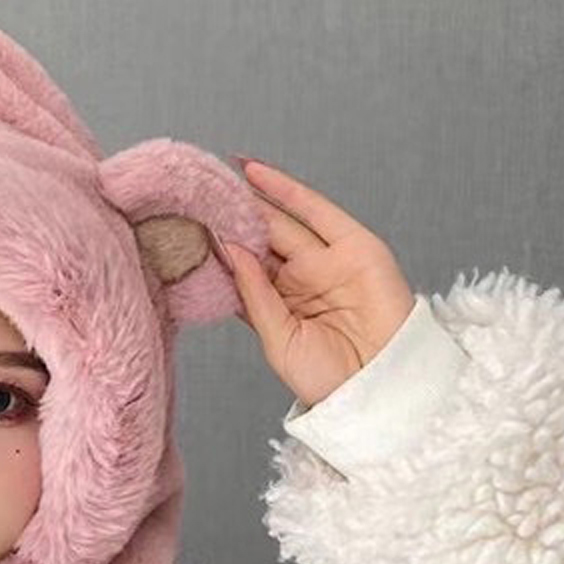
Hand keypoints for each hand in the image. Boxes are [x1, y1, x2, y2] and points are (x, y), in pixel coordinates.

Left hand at [214, 158, 414, 409]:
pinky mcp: (356, 246)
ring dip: (252, 198)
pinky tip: (254, 173)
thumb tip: (229, 250)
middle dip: (230, 218)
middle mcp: (302, 280)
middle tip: (196, 194)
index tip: (185, 227)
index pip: (245, 268)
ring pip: (283, 221)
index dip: (219, 247)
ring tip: (217, 176)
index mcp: (281, 306)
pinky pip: (317, 211)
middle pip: (261, 241)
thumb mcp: (278, 338)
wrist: (378, 390)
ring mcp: (328, 261)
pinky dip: (287, 190)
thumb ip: (254, 294)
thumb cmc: (329, 379)